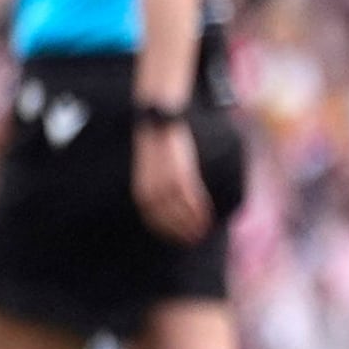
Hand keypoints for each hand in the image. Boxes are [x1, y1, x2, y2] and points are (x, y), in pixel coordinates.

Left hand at [133, 116, 214, 243]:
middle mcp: (150, 177)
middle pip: (161, 212)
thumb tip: (175, 194)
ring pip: (176, 206)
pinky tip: (206, 217)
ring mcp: (164, 172)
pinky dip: (197, 207)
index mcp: (142, 177)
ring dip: (190, 223)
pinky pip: (187, 192)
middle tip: (191, 241)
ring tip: (202, 233)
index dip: (162, 227)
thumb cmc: (161, 133)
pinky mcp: (179, 165)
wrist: (161, 107)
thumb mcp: (155, 156)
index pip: (149, 210)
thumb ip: (162, 175)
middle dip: (177, 230)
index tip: (175, 238)